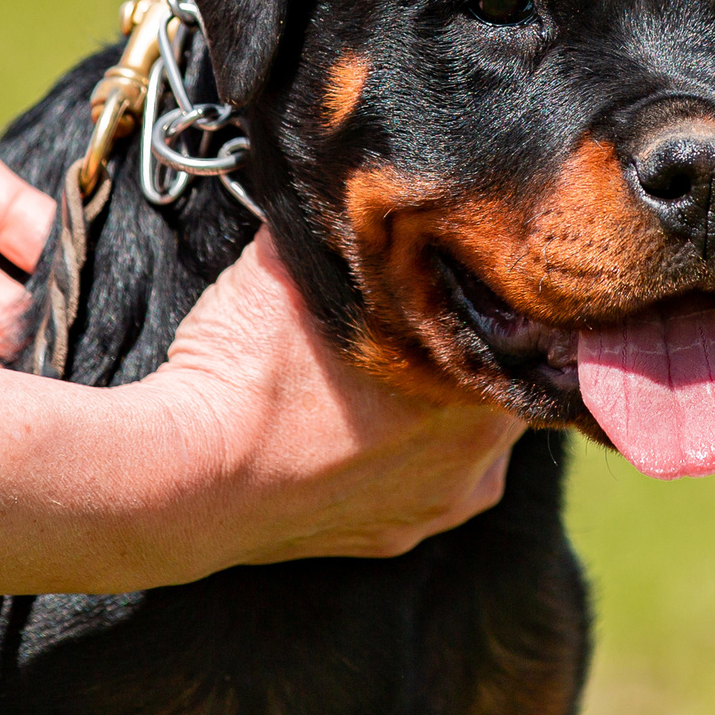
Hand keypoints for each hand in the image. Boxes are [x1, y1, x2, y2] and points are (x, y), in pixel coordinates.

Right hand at [139, 229, 523, 570]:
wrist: (190, 474)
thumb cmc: (251, 365)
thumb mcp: (299, 264)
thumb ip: (343, 231)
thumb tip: (340, 175)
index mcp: (480, 382)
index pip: (523, 332)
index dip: (488, 298)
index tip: (457, 276)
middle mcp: (479, 456)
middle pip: (496, 385)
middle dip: (464, 353)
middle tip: (419, 321)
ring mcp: (437, 505)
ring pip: (465, 442)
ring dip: (438, 409)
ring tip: (390, 375)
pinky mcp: (393, 539)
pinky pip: (419, 486)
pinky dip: (399, 459)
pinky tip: (365, 430)